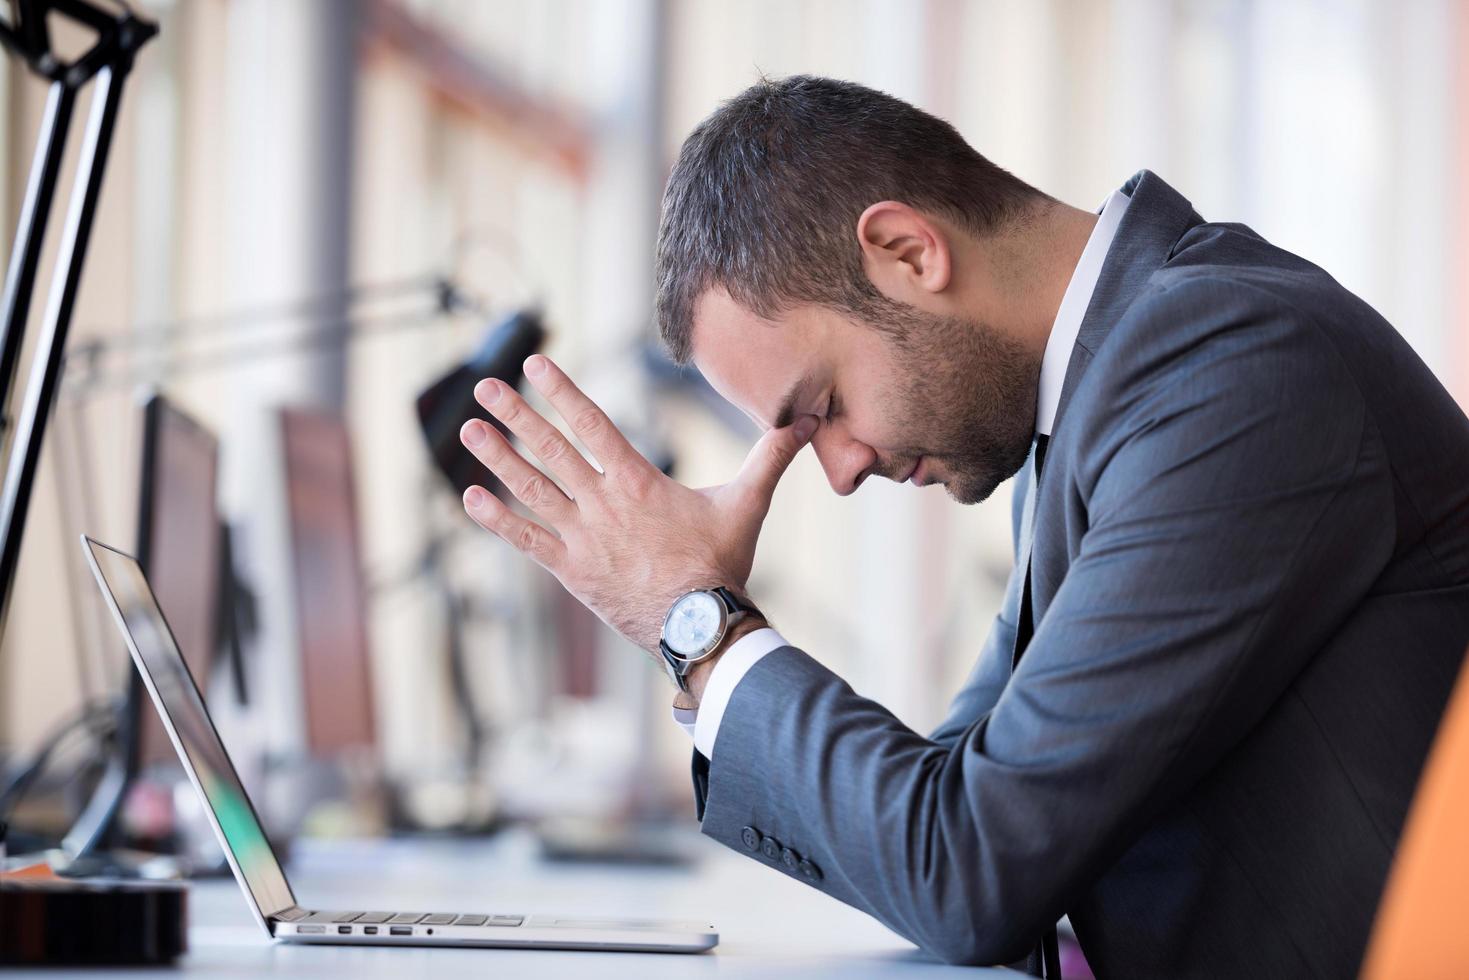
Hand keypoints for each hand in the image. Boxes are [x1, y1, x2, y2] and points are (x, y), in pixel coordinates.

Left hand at [458, 355, 814, 655]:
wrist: (699, 625)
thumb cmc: (722, 565)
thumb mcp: (747, 503)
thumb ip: (770, 457)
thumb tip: (806, 421)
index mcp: (637, 481)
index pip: (593, 422)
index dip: (561, 390)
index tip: (535, 364)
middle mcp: (601, 503)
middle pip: (551, 448)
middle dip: (516, 413)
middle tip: (485, 385)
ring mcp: (581, 537)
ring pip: (531, 488)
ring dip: (497, 456)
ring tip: (469, 428)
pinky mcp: (570, 570)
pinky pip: (525, 540)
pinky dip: (497, 519)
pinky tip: (470, 498)